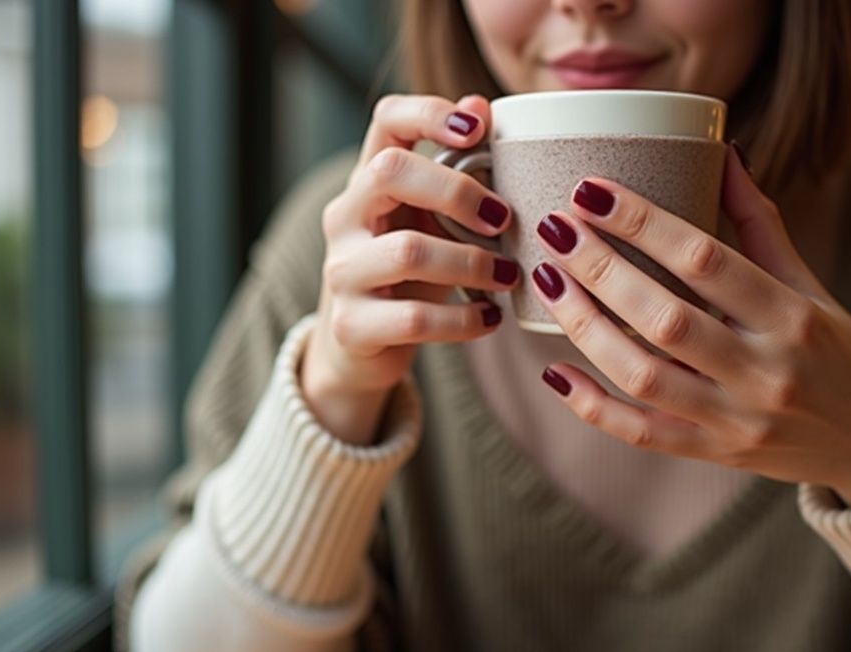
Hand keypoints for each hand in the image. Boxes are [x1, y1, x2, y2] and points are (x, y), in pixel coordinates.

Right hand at [302, 94, 521, 442]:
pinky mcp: (352, 325)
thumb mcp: (430, 220)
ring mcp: (343, 271)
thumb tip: (481, 104)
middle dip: (457, 190)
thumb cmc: (408, 274)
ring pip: (408, 251)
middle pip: (390, 172)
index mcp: (368, 181)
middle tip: (503, 219)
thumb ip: (456, 169)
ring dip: (471, 263)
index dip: (428, 112)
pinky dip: (463, 320)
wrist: (358, 349)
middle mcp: (345, 218)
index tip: (476, 127)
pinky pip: (414, 318)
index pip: (385, 121)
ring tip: (508, 276)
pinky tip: (490, 318)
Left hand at [529, 145, 850, 505]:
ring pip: (644, 376)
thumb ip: (760, 225)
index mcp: (793, 317)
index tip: (590, 190)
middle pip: (665, 317)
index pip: (706, 259)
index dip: (642, 221)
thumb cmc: (841, 351)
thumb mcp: (810, 286)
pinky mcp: (716, 456)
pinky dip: (593, 405)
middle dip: (600, 268)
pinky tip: (555, 369)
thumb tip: (721, 152)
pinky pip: (641, 434)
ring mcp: (738, 421)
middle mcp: (766, 371)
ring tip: (546, 280)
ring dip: (585, 327)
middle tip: (554, 228)